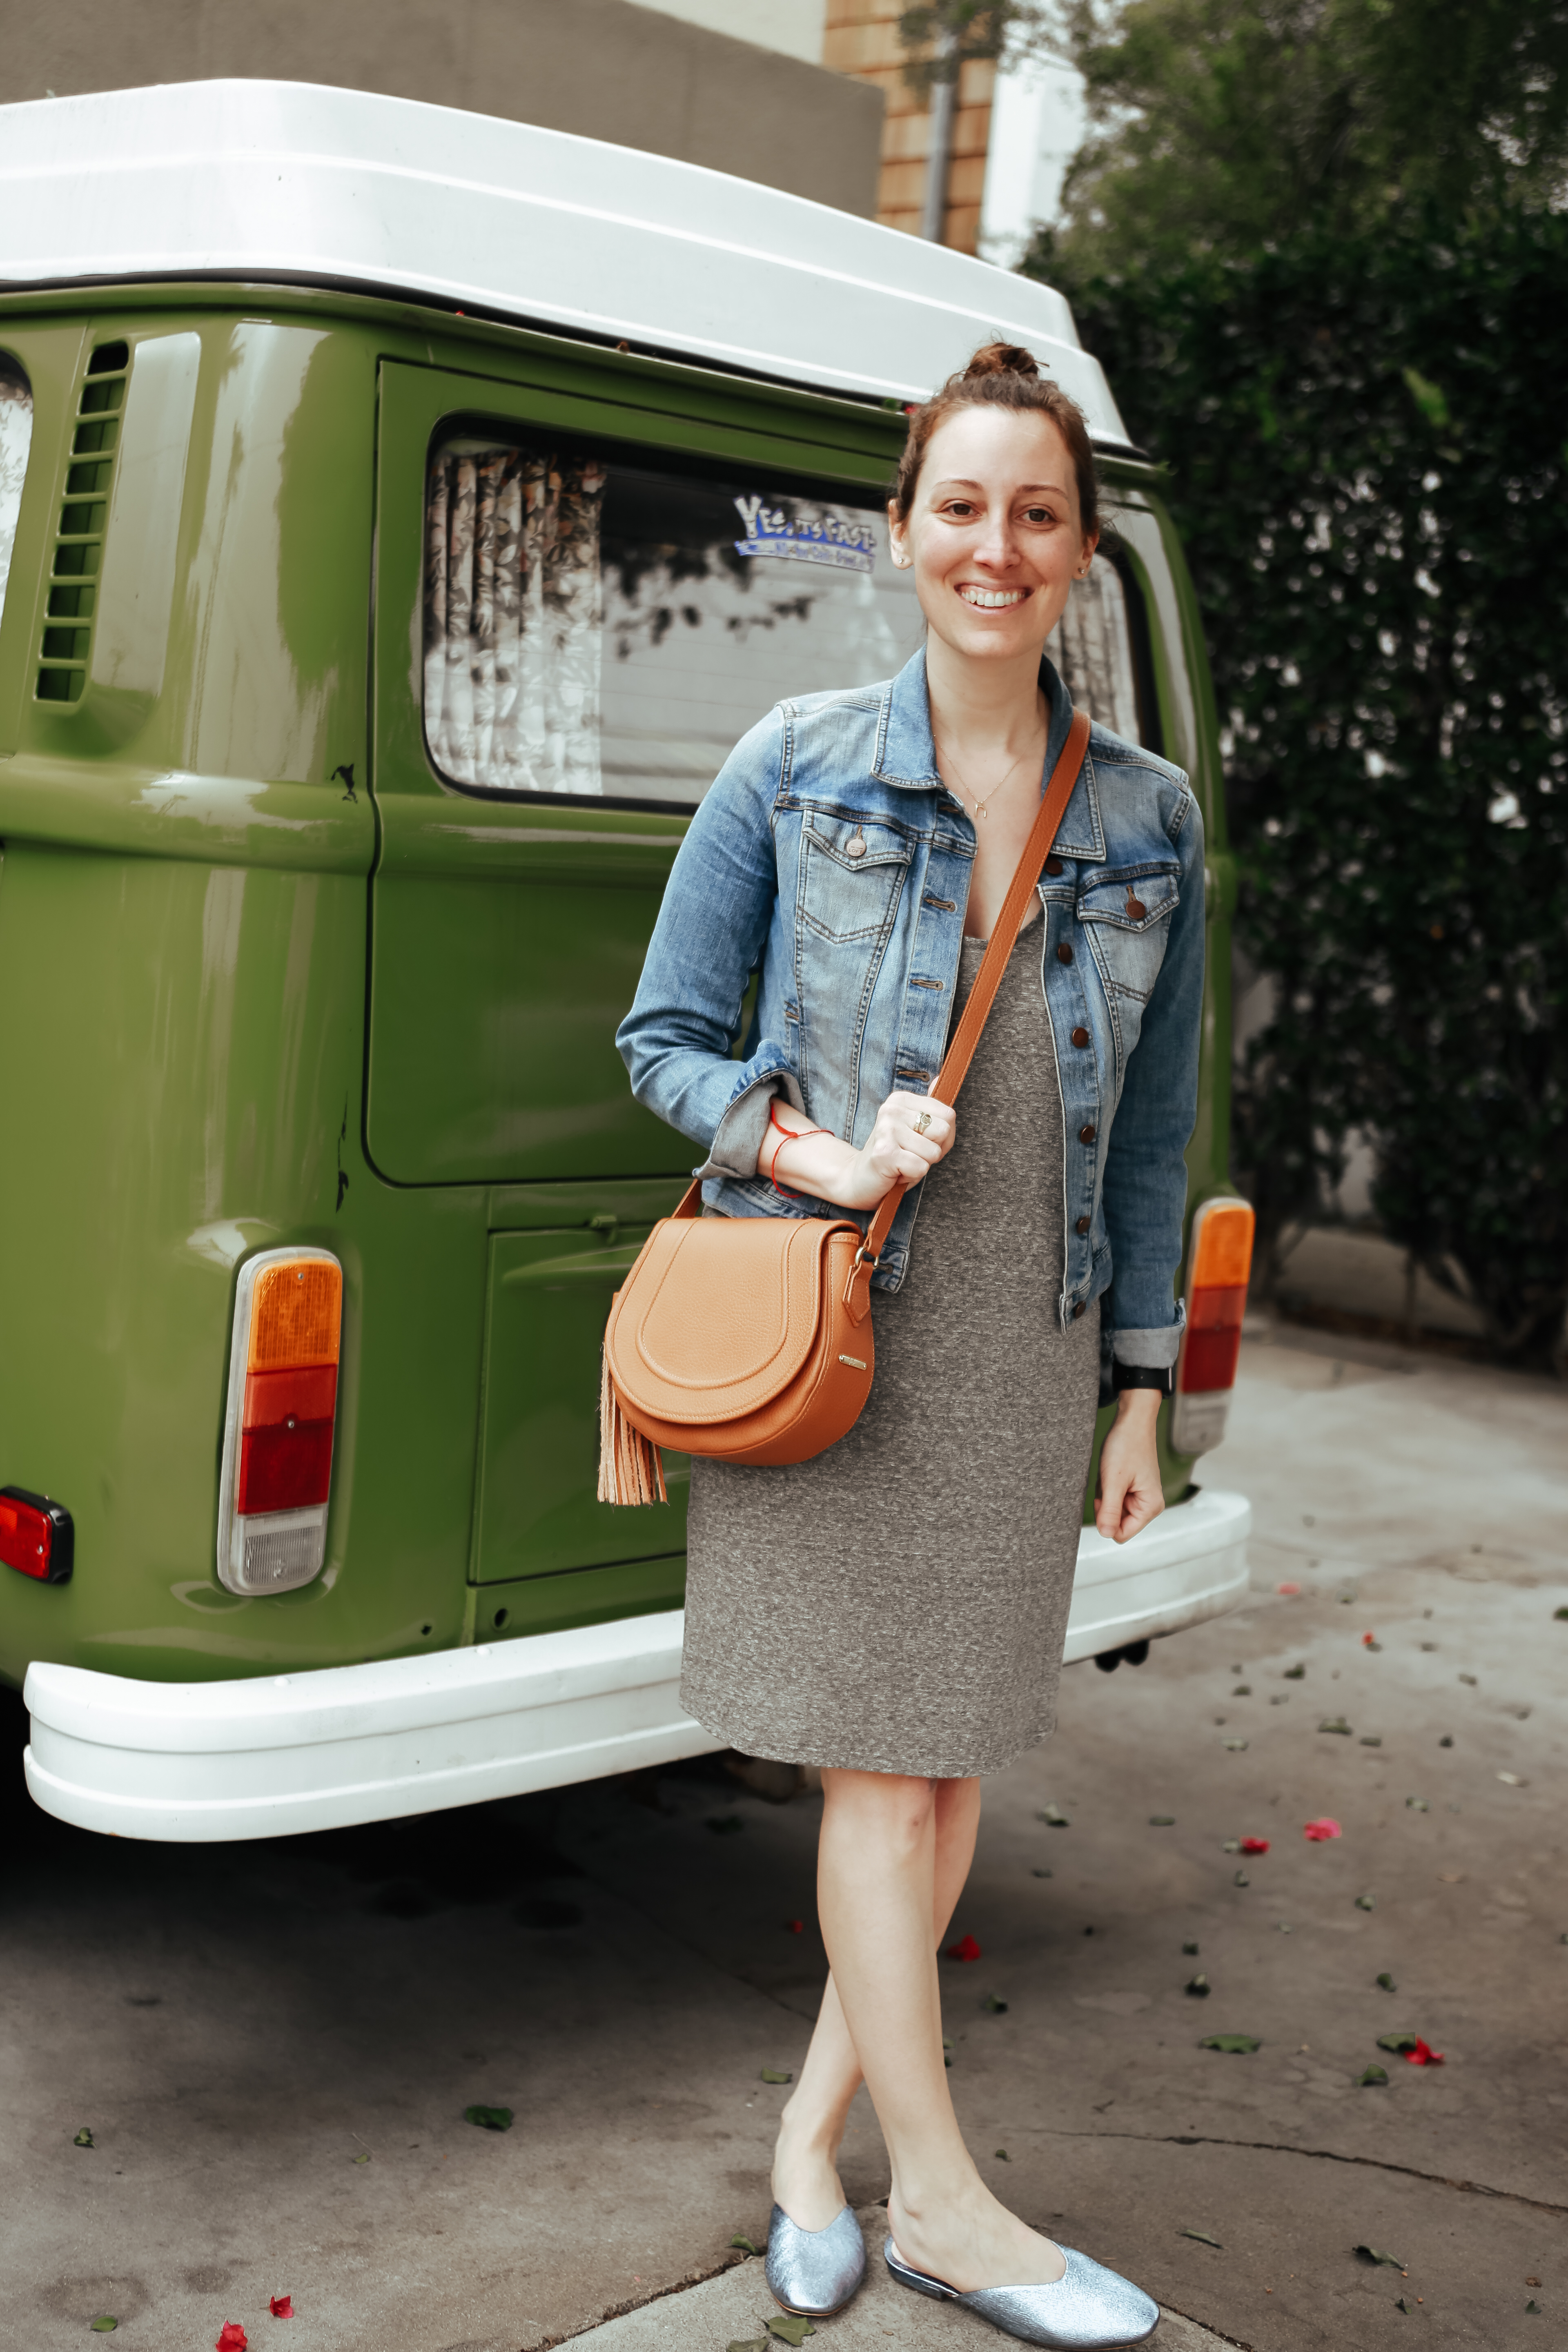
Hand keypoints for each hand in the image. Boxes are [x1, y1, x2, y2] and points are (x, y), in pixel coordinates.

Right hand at [768, 1090, 956, 1211]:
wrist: (859, 1178)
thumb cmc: (894, 1155)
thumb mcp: (915, 1129)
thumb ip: (930, 1108)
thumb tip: (939, 1080)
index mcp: (901, 1099)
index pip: (948, 1115)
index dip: (942, 1136)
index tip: (921, 1141)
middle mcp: (892, 1109)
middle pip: (943, 1131)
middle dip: (934, 1150)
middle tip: (911, 1154)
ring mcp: (886, 1129)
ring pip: (933, 1152)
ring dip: (921, 1164)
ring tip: (902, 1161)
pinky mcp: (884, 1152)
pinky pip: (920, 1167)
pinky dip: (912, 1175)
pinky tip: (896, 1171)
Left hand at [1095, 1389, 1165, 1543]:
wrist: (1132, 1421)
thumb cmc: (1127, 1446)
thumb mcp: (1113, 1481)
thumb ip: (1110, 1510)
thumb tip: (1106, 1534)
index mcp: (1150, 1507)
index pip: (1121, 1534)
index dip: (1106, 1521)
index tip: (1103, 1499)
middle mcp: (1149, 1505)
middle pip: (1116, 1522)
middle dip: (1105, 1506)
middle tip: (1107, 1484)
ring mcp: (1140, 1497)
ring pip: (1112, 1510)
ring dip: (1105, 1495)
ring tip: (1110, 1476)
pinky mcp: (1132, 1489)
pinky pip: (1113, 1498)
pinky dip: (1107, 1488)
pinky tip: (1110, 1473)